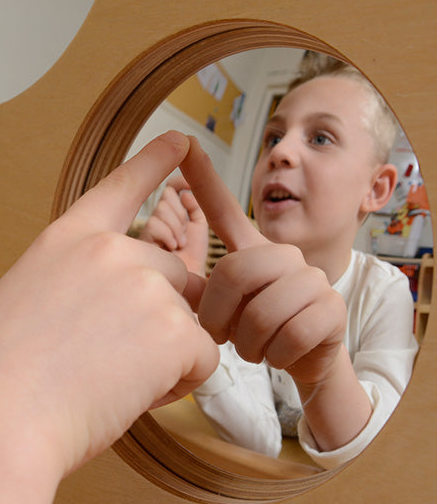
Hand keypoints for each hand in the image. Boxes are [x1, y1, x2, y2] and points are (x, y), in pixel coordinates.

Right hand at [0, 131, 218, 477]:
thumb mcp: (24, 302)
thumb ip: (75, 286)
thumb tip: (118, 312)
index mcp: (66, 241)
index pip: (119, 189)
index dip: (153, 164)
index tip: (179, 141)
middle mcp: (110, 251)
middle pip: (172, 276)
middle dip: (159, 319)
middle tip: (108, 362)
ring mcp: (145, 285)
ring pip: (188, 322)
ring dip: (164, 357)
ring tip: (109, 383)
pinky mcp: (174, 330)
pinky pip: (203, 359)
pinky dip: (177, 385)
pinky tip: (129, 396)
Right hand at [139, 177, 209, 275]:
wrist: (188, 284)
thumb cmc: (192, 260)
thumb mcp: (198, 226)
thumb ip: (195, 206)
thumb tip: (184, 192)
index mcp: (169, 213)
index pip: (170, 188)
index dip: (179, 183)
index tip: (188, 186)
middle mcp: (155, 219)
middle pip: (166, 195)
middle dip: (180, 213)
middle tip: (184, 235)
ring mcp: (146, 229)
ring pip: (160, 209)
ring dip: (176, 227)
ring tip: (179, 245)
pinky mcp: (138, 242)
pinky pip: (154, 224)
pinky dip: (167, 235)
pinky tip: (171, 249)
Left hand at [179, 137, 345, 387]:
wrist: (305, 360)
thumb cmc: (258, 332)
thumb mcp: (227, 310)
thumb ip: (205, 292)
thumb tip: (170, 285)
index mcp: (252, 252)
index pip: (226, 209)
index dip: (204, 179)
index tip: (184, 142)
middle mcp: (284, 254)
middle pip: (235, 273)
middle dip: (219, 318)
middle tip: (224, 336)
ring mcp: (312, 278)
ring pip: (262, 313)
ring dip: (249, 344)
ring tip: (253, 347)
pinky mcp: (333, 308)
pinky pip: (290, 336)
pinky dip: (276, 355)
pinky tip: (279, 354)